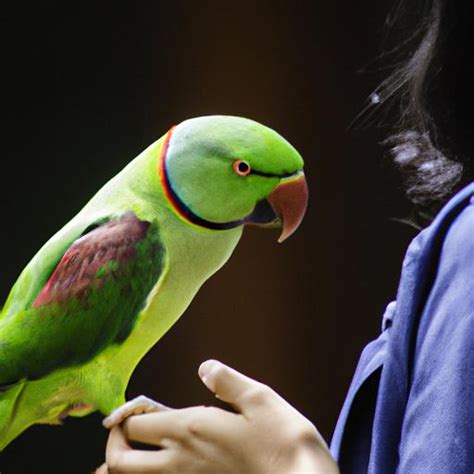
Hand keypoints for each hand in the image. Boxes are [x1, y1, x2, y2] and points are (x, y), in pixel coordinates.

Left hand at [105, 360, 338, 472]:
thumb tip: (205, 367)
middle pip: (119, 463)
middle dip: (112, 446)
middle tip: (122, 433)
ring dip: (124, 467)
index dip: (127, 415)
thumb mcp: (258, 397)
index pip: (133, 425)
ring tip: (131, 455)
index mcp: (189, 429)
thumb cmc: (281, 439)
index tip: (138, 408)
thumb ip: (225, 380)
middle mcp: (179, 461)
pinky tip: (159, 467)